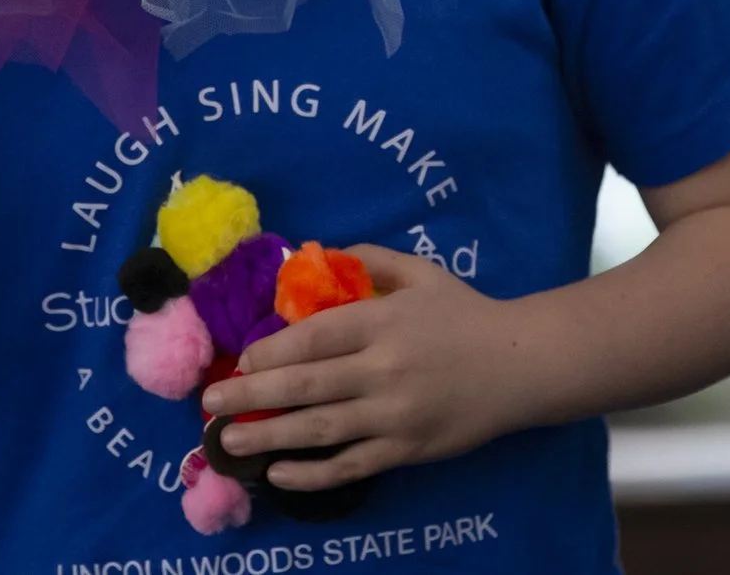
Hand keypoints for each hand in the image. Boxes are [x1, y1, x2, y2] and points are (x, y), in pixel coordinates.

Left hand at [200, 244, 535, 491]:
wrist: (520, 365)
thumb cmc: (465, 314)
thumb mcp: (421, 273)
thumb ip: (372, 260)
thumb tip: (320, 254)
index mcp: (383, 322)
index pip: (314, 337)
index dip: (270, 350)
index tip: (239, 360)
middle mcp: (383, 369)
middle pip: (305, 384)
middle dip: (250, 395)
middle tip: (210, 406)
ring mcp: (394, 415)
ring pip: (320, 430)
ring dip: (268, 437)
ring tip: (227, 444)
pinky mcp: (406, 450)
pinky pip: (350, 466)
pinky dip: (311, 475)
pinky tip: (278, 475)